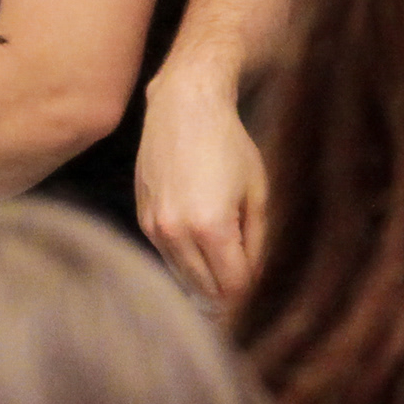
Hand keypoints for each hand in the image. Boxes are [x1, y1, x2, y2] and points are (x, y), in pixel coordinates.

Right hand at [135, 67, 265, 310]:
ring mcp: (154, 227)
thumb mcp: (257, 192)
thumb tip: (253, 279)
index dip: (250, 294)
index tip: (261, 294)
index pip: (233, 286)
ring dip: (205, 281)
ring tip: (225, 275)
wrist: (183, 109)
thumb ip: (257, 241)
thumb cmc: (229, 145)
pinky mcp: (143, 219)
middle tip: (245, 292)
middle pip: (205, 289)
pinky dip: (185, 262)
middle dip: (228, 295)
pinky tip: (202, 252)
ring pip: (182, 277)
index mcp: (211, 227)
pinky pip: (167, 256)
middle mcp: (177, 233)